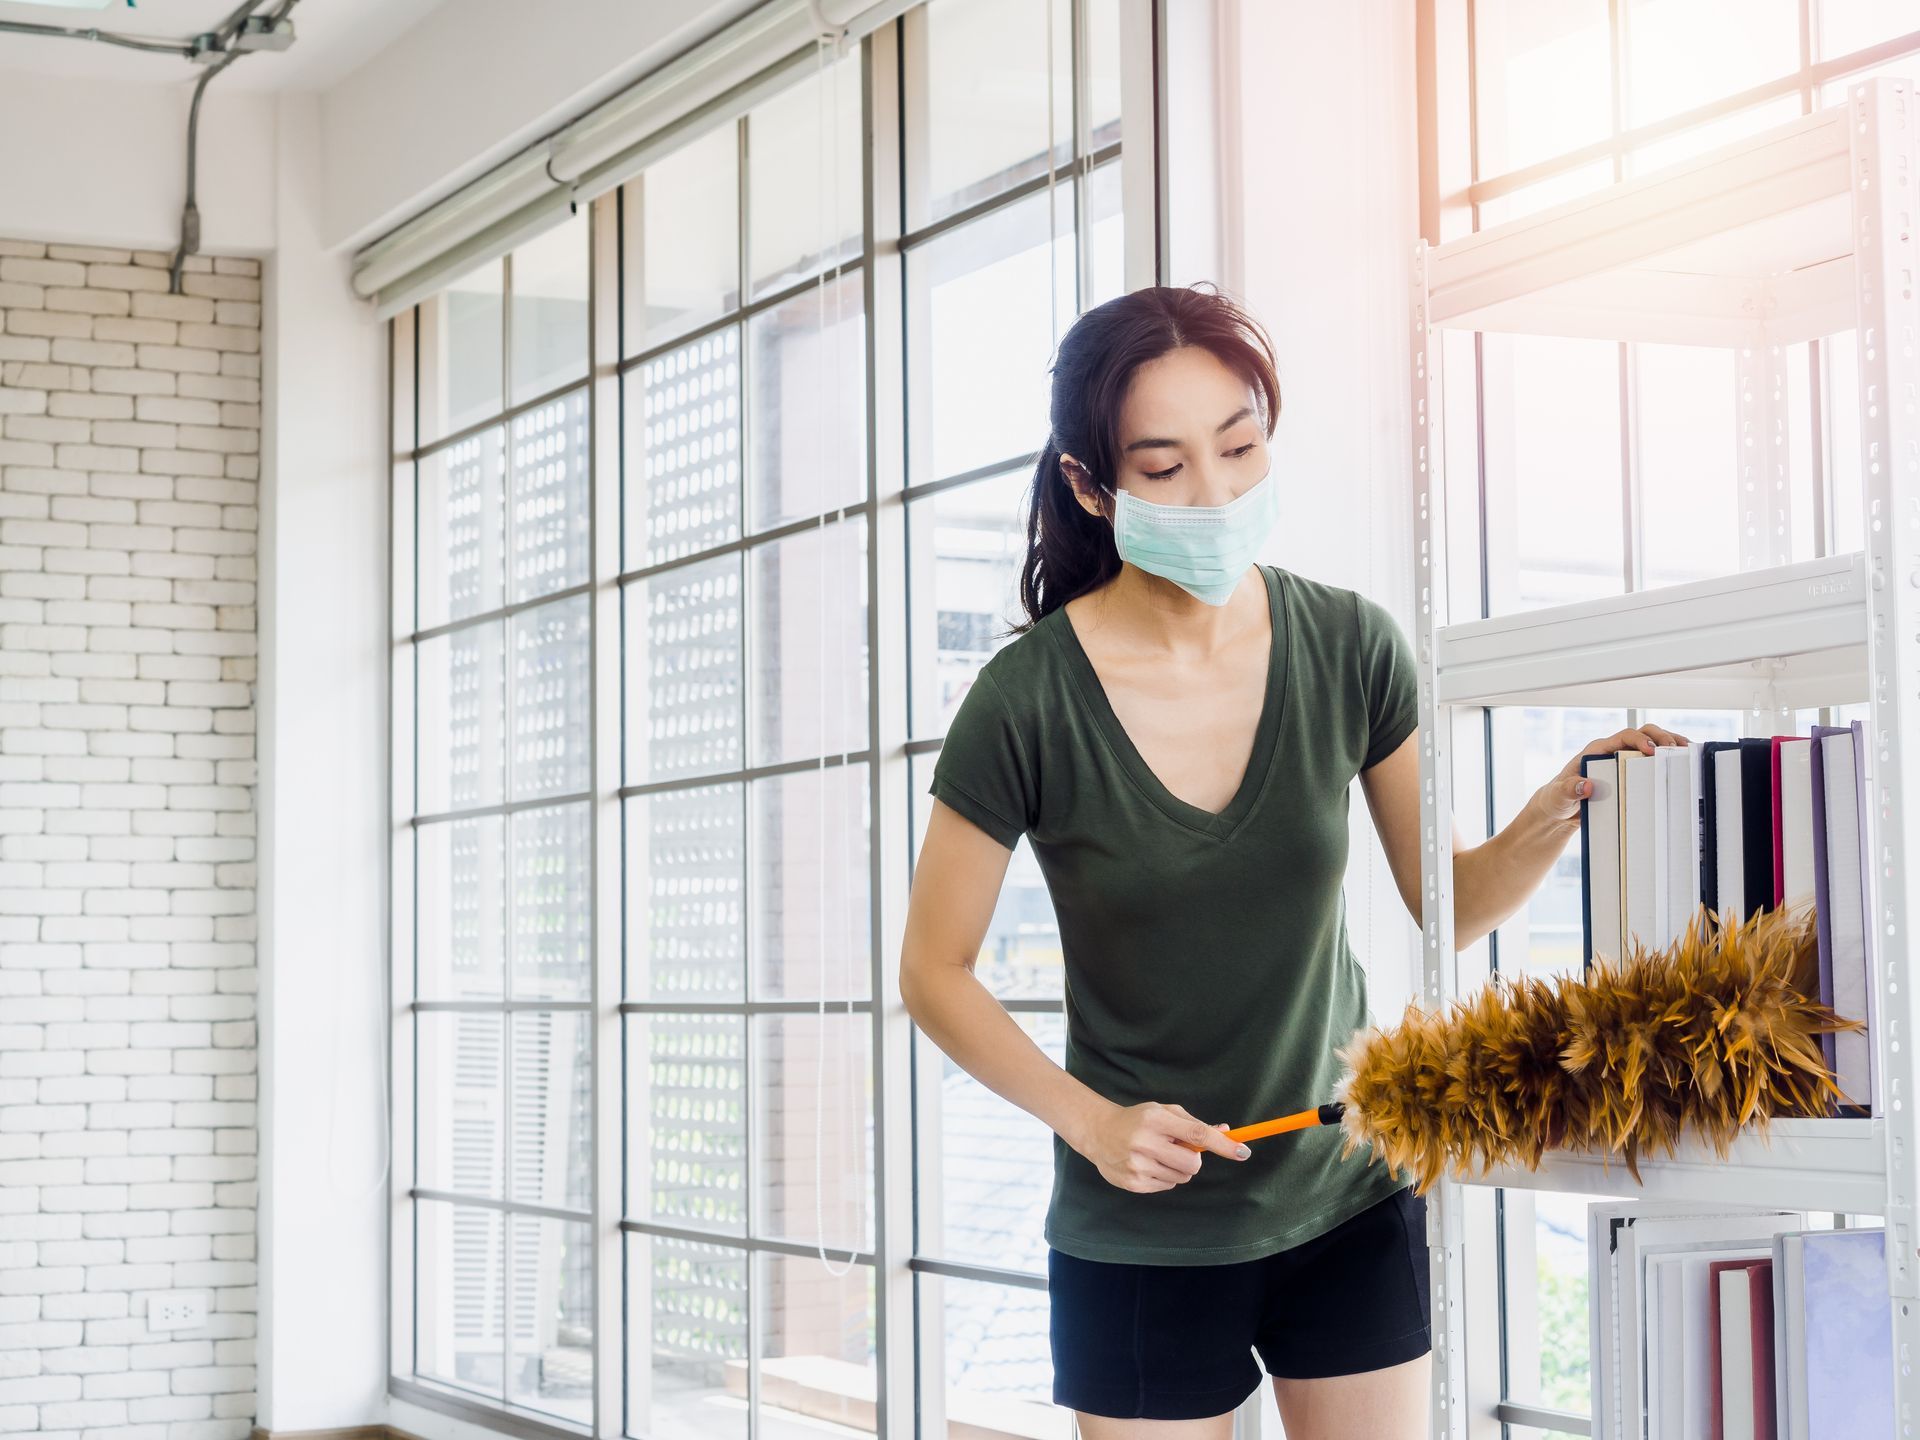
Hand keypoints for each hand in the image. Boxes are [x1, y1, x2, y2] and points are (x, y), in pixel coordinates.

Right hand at [1077, 1101, 1250, 1192]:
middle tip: (1180, 1149)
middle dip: (1194, 1158)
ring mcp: (1138, 1165)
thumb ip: (1193, 1123)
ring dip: (1178, 1168)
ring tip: (1158, 1155)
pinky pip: (1167, 1186)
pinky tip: (1148, 1164)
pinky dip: (1164, 1177)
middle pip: (1193, 1162)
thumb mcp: (1163, 1112)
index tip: (1242, 1152)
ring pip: (1181, 1177)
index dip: (1222, 1144)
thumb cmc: (1138, 1119)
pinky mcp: (1133, 1183)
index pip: (1197, 1133)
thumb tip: (1226, 1132)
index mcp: (1155, 1119)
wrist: (1099, 1132)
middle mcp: (1145, 1142)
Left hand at [1531, 724, 1690, 833]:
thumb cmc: (1557, 799)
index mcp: (1596, 751)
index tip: (1652, 750)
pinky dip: (1668, 760)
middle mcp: (1612, 752)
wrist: (1559, 810)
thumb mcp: (1559, 797)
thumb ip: (1568, 790)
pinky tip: (1682, 765)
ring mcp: (1623, 762)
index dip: (1640, 740)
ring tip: (1688, 753)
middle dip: (1662, 737)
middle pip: (1643, 734)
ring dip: (1671, 745)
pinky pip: (1652, 763)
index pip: (1624, 736)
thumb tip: (1587, 785)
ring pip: (1652, 745)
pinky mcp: (1629, 774)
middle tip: (1678, 749)